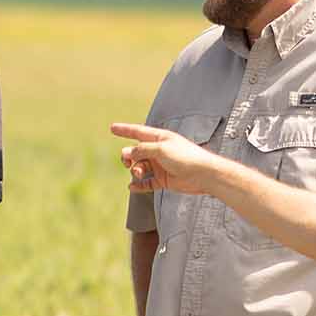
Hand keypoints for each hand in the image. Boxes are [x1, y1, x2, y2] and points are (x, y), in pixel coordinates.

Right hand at [108, 121, 224, 194]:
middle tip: (127, 162)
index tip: (112, 128)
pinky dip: (139, 185)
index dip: (124, 130)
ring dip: (135, 171)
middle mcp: (159, 151)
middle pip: (136, 152)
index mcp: (160, 138)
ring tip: (138, 174)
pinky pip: (147, 183)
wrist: (203, 175)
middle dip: (128, 156)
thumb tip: (128, 153)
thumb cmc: (186, 157)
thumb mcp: (161, 149)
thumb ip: (142, 150)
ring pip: (140, 167)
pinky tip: (132, 187)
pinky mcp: (163, 179)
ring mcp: (161, 165)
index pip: (138, 132)